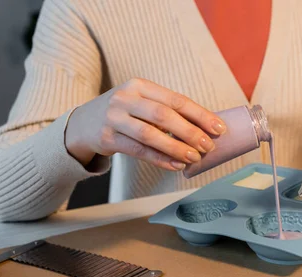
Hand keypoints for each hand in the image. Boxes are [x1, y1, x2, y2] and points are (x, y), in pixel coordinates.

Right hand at [65, 78, 226, 170]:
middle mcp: (125, 98)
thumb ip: (167, 112)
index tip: (219, 129)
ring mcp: (113, 117)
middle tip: (209, 146)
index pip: (176, 100)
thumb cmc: (125, 114)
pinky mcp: (106, 138)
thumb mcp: (142, 104)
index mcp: (140, 86)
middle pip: (164, 116)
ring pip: (150, 135)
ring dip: (176, 148)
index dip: (200, 115)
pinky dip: (160, 159)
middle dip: (190, 132)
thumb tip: (206, 130)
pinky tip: (177, 165)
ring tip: (195, 158)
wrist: (82, 123)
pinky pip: (139, 151)